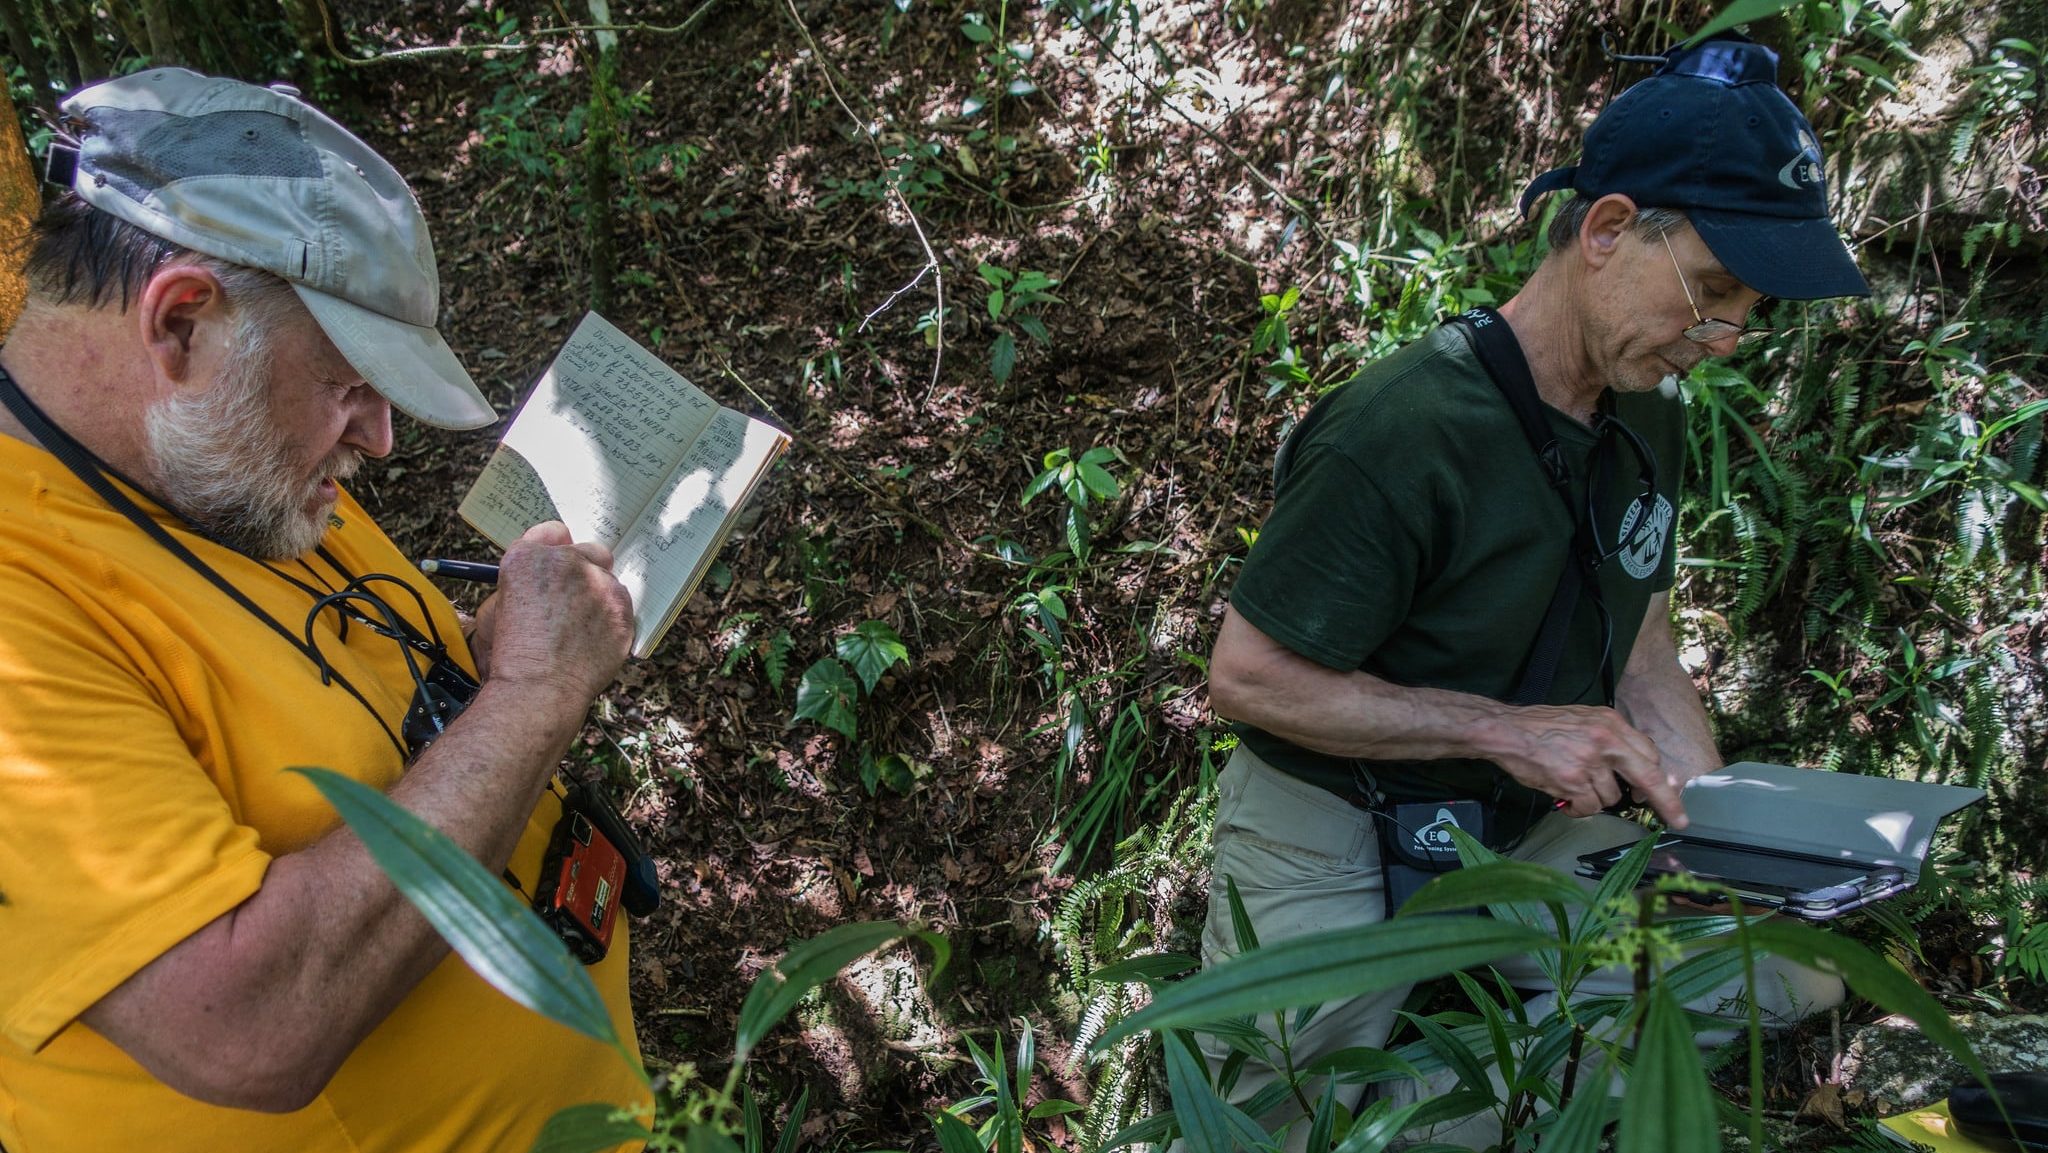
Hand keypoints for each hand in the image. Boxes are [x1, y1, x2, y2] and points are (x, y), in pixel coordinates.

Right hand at [470, 522, 634, 702]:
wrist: (539, 688)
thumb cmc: (511, 655)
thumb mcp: (498, 608)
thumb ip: (525, 579)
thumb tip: (549, 570)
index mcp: (528, 557)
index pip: (552, 532)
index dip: (555, 550)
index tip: (558, 566)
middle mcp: (566, 561)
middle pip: (589, 551)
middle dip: (584, 570)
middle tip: (573, 600)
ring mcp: (598, 582)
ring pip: (608, 580)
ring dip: (599, 596)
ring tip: (580, 630)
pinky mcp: (622, 607)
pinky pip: (621, 606)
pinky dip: (612, 619)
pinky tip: (594, 640)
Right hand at [1484, 704, 1689, 828]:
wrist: (1506, 731)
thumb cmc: (1541, 727)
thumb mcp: (1585, 720)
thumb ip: (1611, 740)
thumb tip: (1637, 769)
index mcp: (1611, 723)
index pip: (1648, 753)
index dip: (1658, 778)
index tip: (1667, 792)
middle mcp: (1605, 741)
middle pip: (1648, 777)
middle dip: (1666, 802)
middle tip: (1677, 820)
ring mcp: (1589, 762)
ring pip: (1611, 798)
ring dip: (1595, 799)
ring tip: (1573, 788)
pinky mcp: (1572, 781)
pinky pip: (1589, 808)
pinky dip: (1578, 809)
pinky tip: (1565, 799)